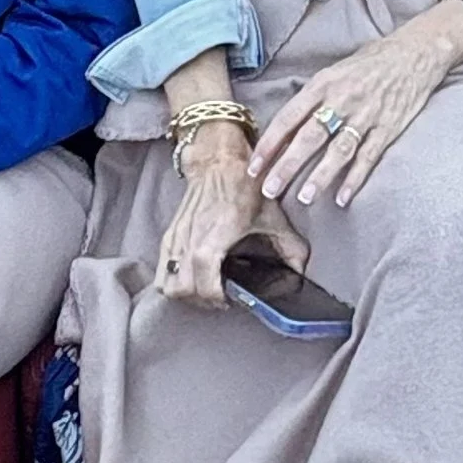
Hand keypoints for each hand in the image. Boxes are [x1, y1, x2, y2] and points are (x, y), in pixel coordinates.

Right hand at [154, 131, 297, 307]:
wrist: (217, 161)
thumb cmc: (243, 186)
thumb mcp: (272, 216)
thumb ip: (289, 246)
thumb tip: (301, 271)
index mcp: (212, 239)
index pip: (204, 285)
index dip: (217, 299)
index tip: (232, 300)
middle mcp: (189, 242)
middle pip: (183, 290)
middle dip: (202, 301)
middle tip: (221, 297)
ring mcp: (175, 239)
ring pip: (166, 285)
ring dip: (184, 294)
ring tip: (205, 289)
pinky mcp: (169, 236)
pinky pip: (161, 271)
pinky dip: (172, 281)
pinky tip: (193, 277)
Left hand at [251, 9, 462, 209]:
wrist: (414, 53)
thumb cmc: (369, 62)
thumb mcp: (335, 71)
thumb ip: (312, 97)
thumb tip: (284, 129)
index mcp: (323, 83)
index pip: (289, 117)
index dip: (269, 144)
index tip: (253, 167)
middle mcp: (342, 99)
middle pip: (310, 137)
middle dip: (287, 165)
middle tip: (269, 190)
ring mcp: (366, 115)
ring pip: (339, 150)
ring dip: (320, 176)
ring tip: (304, 199)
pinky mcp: (388, 127)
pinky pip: (368, 156)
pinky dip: (355, 179)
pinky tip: (342, 198)